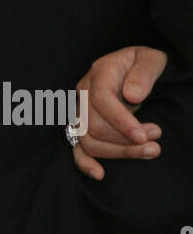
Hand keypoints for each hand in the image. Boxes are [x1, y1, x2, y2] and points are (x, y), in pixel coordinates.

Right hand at [72, 45, 166, 180]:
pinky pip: (76, 147)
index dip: (121, 121)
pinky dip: (85, 162)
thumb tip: (132, 96)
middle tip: (155, 143)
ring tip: (150, 150)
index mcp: (100, 72)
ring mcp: (80, 109)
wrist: (137, 69)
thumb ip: (143, 74)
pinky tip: (100, 174)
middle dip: (125, 139)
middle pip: (94, 124)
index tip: (145, 136)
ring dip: (117, 151)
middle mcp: (84, 90)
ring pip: (88, 139)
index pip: (102, 99)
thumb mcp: (151, 60)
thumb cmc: (145, 64)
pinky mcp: (82, 125)